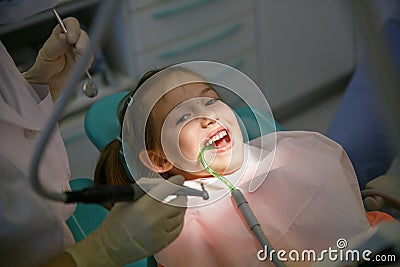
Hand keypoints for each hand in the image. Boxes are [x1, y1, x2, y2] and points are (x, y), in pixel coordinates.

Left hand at [23, 17, 91, 99]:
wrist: (49, 80)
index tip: (71, 39)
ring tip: (80, 62)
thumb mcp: (48, 54)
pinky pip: (90, 58)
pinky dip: (88, 62)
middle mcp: (72, 39)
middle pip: (82, 35)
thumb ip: (57, 45)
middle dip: (83, 43)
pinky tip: (83, 66)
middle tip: (80, 52)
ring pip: (89, 46)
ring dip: (87, 53)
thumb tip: (64, 37)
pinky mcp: (85, 59)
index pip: (70, 24)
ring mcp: (79, 49)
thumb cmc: (45, 64)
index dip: (73, 29)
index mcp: (60, 33)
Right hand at [66, 175, 186, 266]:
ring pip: (180, 216)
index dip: (176, 182)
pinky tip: (172, 218)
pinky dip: (178, 221)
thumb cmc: (115, 223)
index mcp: (144, 207)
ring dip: (179, 208)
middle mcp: (155, 220)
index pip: (167, 189)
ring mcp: (161, 233)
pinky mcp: (163, 243)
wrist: (110, 248)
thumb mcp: (126, 199)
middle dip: (179, 195)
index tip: (179, 180)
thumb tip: (160, 183)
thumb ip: (144, 189)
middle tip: (177, 192)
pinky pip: (178, 228)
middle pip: (179, 203)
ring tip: (172, 205)